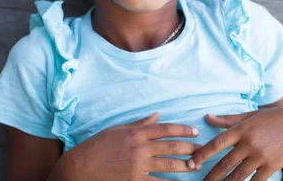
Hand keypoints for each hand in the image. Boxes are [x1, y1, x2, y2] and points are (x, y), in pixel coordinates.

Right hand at [60, 112, 202, 180]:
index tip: (195, 132)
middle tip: (203, 150)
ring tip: (197, 166)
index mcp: (136, 133)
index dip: (182, 129)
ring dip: (186, 166)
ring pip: (169, 165)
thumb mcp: (116, 130)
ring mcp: (138, 166)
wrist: (79, 168)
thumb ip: (139, 123)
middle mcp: (140, 148)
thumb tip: (156, 115)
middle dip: (190, 148)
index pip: (165, 128)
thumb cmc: (96, 147)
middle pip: (172, 146)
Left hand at [187, 107, 282, 180]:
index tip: (192, 163)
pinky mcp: (272, 166)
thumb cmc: (274, 119)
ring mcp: (261, 155)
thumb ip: (227, 119)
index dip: (202, 154)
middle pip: (225, 163)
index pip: (217, 143)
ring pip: (238, 175)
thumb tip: (207, 117)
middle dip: (211, 176)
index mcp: (241, 129)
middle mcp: (249, 142)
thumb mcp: (250, 116)